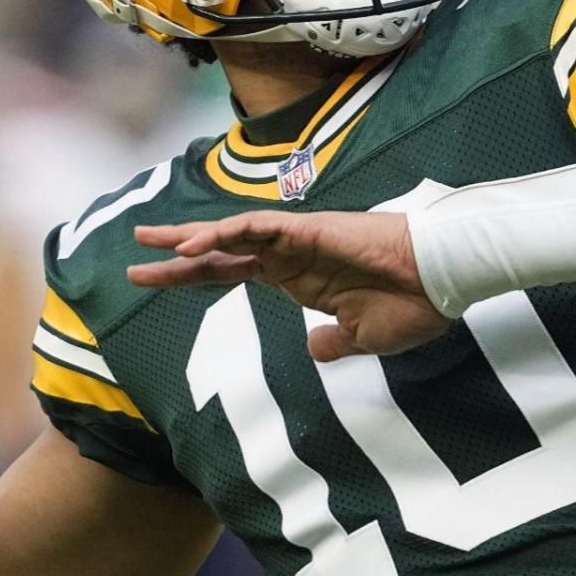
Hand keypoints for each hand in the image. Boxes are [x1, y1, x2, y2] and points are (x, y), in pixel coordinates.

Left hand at [127, 211, 449, 360]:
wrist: (442, 280)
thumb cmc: (410, 305)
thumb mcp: (361, 337)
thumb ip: (332, 342)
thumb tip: (313, 348)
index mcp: (296, 279)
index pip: (231, 274)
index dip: (191, 276)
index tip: (154, 280)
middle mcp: (288, 256)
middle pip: (219, 251)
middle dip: (175, 254)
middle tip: (134, 256)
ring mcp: (296, 241)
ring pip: (230, 233)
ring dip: (189, 238)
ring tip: (149, 242)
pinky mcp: (308, 229)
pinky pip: (257, 227)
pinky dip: (224, 232)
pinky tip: (195, 244)